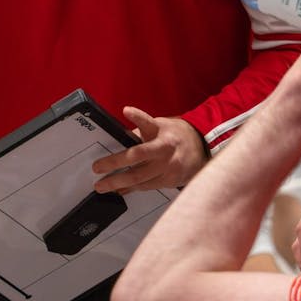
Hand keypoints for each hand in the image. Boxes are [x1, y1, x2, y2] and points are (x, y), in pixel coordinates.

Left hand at [91, 106, 207, 192]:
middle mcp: (165, 150)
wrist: (202, 149)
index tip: (126, 110)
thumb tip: (119, 139)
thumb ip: (141, 131)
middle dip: (114, 164)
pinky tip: (119, 190)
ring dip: (118, 183)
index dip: (137, 116)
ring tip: (102, 186)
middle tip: (97, 168)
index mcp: (162, 132)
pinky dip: (131, 189)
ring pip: (140, 178)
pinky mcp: (170, 181)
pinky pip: (146, 187)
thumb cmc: (176, 135)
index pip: (148, 122)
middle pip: (137, 157)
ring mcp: (169, 167)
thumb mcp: (161, 126)